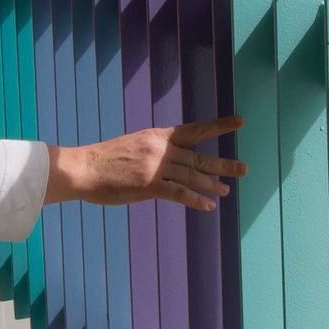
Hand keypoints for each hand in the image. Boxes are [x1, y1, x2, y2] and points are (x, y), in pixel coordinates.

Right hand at [45, 117, 245, 211]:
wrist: (84, 168)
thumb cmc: (105, 160)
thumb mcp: (134, 145)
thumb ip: (155, 151)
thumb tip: (171, 160)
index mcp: (158, 136)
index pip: (195, 129)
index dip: (219, 126)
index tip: (240, 123)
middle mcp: (161, 149)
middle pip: (199, 156)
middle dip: (223, 164)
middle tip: (244, 169)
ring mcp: (156, 167)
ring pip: (192, 175)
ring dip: (212, 185)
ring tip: (226, 191)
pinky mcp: (149, 186)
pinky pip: (179, 193)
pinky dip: (196, 200)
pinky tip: (208, 206)